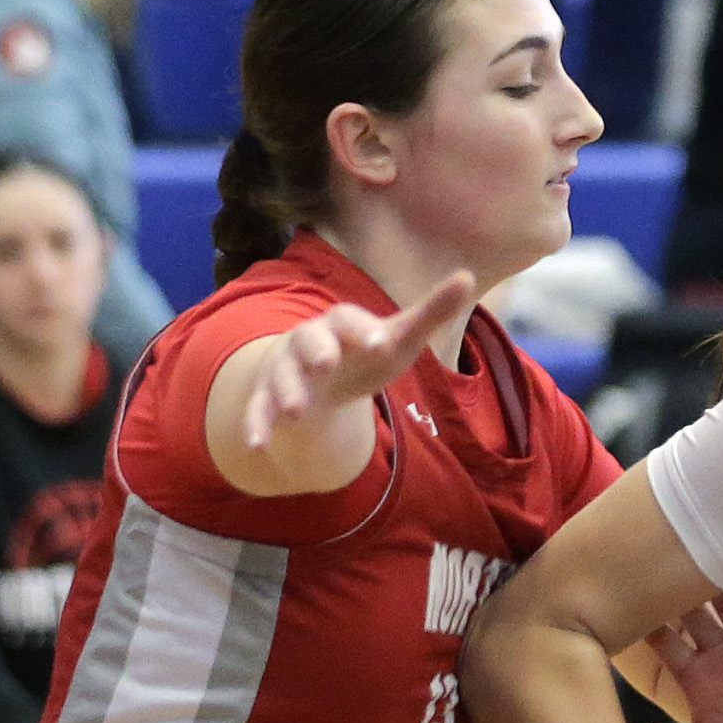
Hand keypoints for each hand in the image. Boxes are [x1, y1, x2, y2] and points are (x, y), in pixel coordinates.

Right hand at [239, 273, 474, 451]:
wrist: (322, 372)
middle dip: (316, 351)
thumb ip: (430, 311)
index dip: (363, 329)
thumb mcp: (398, 336)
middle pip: (308, 340)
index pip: (350, 320)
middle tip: (327, 363)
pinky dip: (255, 425)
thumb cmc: (365, 351)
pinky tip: (258, 446)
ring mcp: (286, 369)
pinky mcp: (268, 397)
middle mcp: (309, 340)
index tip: (381, 343)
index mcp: (342, 323)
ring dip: (286, 391)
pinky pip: (257, 408)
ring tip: (295, 412)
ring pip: (281, 376)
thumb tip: (466, 276)